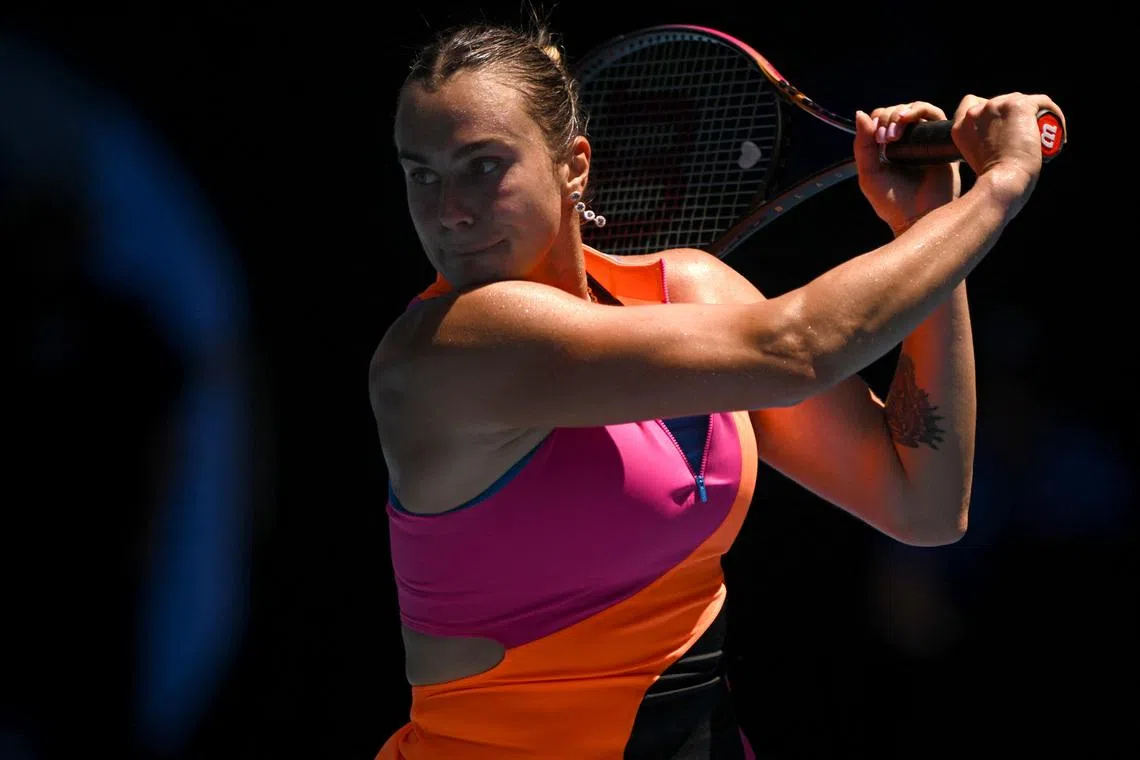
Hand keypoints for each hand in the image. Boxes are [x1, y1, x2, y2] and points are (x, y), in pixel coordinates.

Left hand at [854, 101, 960, 235]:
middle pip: (898, 111)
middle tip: (886, 138)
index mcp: (889, 148)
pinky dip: (921, 110)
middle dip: (889, 117)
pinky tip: (909, 119)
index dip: (877, 120)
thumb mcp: (869, 173)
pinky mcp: (942, 142)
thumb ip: (862, 146)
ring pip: (917, 109)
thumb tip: (860, 113)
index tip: (876, 138)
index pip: (882, 118)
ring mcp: (926, 141)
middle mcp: (909, 142)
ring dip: (903, 111)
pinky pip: (935, 116)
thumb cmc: (892, 202)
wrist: (917, 218)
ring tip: (896, 128)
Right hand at [948, 92, 1066, 208]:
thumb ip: (979, 146)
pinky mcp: (1018, 106)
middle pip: (1000, 102)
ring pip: (1021, 101)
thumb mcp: (976, 160)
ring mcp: (996, 106)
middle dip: (1013, 117)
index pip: (973, 105)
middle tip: (1026, 138)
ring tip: (1045, 137)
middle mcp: (975, 112)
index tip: (1002, 132)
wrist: (1002, 183)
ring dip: (1033, 116)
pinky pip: (1043, 102)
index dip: (991, 116)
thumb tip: (998, 144)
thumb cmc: (993, 183)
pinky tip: (1059, 132)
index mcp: (960, 127)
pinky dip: (1054, 115)